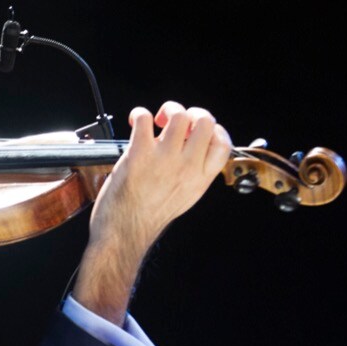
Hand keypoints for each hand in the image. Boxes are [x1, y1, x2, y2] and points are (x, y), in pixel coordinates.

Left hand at [72, 102, 230, 322]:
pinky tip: (135, 121)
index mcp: (200, 179)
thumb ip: (192, 175)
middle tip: (175, 123)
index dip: (214, 129)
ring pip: (180, 116)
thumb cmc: (147, 218)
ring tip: (157, 121)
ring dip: (168, 111)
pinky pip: (144, 119)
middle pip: (206, 121)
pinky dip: (139, 114)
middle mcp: (187, 167)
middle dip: (191, 113)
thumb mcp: (184, 198)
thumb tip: (193, 152)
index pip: (223, 143)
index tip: (198, 130)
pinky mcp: (139, 155)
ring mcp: (164, 159)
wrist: (123, 234)